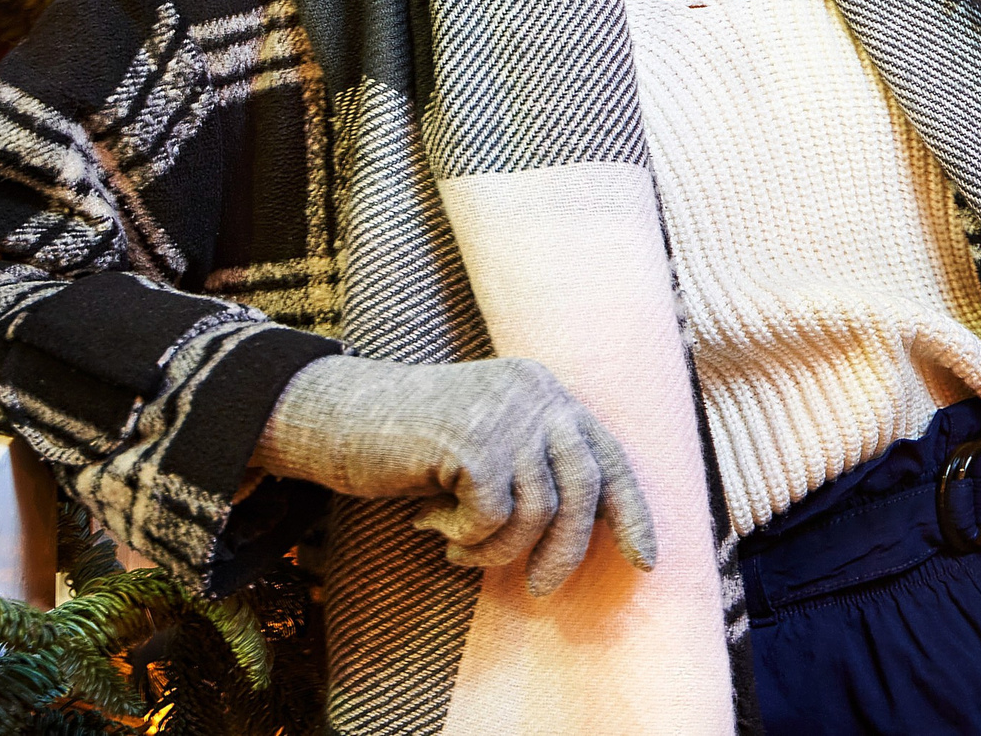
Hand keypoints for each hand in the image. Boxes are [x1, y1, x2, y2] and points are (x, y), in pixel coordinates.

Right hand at [258, 354, 656, 596]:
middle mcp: (534, 392)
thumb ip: (535, 466)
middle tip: (537, 589)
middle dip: (566, 551)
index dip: (631, 511)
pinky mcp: (470, 440)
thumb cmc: (411, 441)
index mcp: (545, 390)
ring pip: (537, 512)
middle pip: (583, 489)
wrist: (335, 416)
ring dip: (498, 549)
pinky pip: (492, 518)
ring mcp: (503, 412)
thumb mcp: (488, 442)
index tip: (645, 561)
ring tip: (459, 548)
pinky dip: (466, 537)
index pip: (608, 454)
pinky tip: (432, 523)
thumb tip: (591, 529)